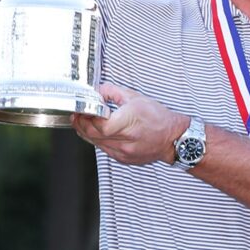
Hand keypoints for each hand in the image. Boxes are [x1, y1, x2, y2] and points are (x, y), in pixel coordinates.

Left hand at [72, 83, 187, 165]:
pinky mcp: (123, 158)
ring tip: (82, 122)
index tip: (83, 109)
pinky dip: (97, 140)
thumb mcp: (135, 97)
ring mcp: (125, 152)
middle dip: (81, 124)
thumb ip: (113, 92)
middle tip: (77, 115)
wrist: (172, 138)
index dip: (88, 118)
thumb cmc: (158, 117)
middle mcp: (127, 139)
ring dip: (86, 132)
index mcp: (131, 120)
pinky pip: (104, 149)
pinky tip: (95, 132)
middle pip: (94, 135)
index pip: (102, 125)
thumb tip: (96, 91)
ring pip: (96, 143)